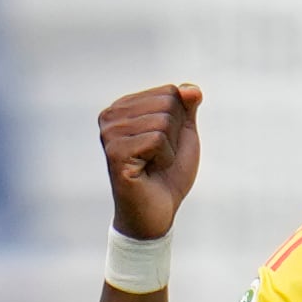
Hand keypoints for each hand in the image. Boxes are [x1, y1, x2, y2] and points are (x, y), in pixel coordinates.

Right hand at [98, 84, 201, 238]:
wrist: (157, 212)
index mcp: (123, 107)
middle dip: (174, 134)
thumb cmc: (168, 173)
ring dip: (169, 148)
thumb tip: (191, 89)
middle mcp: (111, 116)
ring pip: (162, 121)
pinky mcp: (114, 153)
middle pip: (167, 103)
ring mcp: (109, 134)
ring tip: (154, 164)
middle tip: (160, 156)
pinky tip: (149, 170)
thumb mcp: (182, 134)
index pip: (169, 91)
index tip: (164, 143)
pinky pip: (156, 139)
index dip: (179, 120)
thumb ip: (186, 107)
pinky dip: (164, 158)